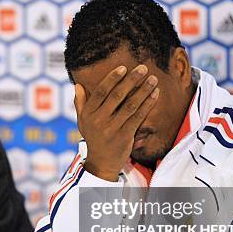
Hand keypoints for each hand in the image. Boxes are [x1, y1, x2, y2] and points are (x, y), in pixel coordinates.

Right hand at [75, 65, 158, 180]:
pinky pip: (138, 117)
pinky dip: (147, 104)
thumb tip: (77, 85)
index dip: (112, 79)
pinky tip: (155, 94)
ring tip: (153, 79)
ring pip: (130, 105)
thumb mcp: (82, 121)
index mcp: (88, 113)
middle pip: (117, 96)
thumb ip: (80, 103)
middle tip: (143, 68)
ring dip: (143, 90)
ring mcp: (112, 129)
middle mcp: (99, 120)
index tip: (123, 68)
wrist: (101, 163)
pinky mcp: (125, 136)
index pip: (101, 92)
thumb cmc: (93, 137)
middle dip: (131, 80)